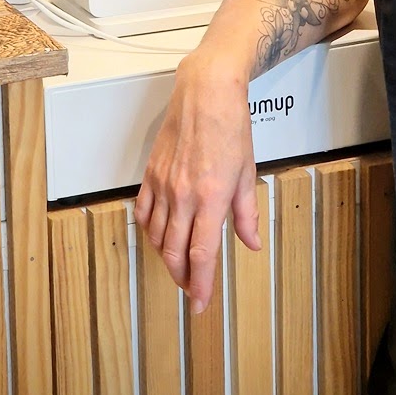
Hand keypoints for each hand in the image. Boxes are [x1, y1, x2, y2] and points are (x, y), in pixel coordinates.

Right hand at [134, 49, 260, 313]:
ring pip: (157, 237)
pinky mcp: (151, 173)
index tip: (201, 303)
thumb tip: (251, 241)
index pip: (201, 253)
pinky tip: (159, 235)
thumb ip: (246, 212)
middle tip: (193, 287)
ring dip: (167, 257)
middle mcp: (184, 195)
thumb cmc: (230, 125)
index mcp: (211, 197)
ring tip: (179, 264)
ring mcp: (164, 185)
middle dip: (183, 276)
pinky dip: (150, 231)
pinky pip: (144, 213)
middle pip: (174, 252)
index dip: (201, 284)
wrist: (206, 91)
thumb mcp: (247, 170)